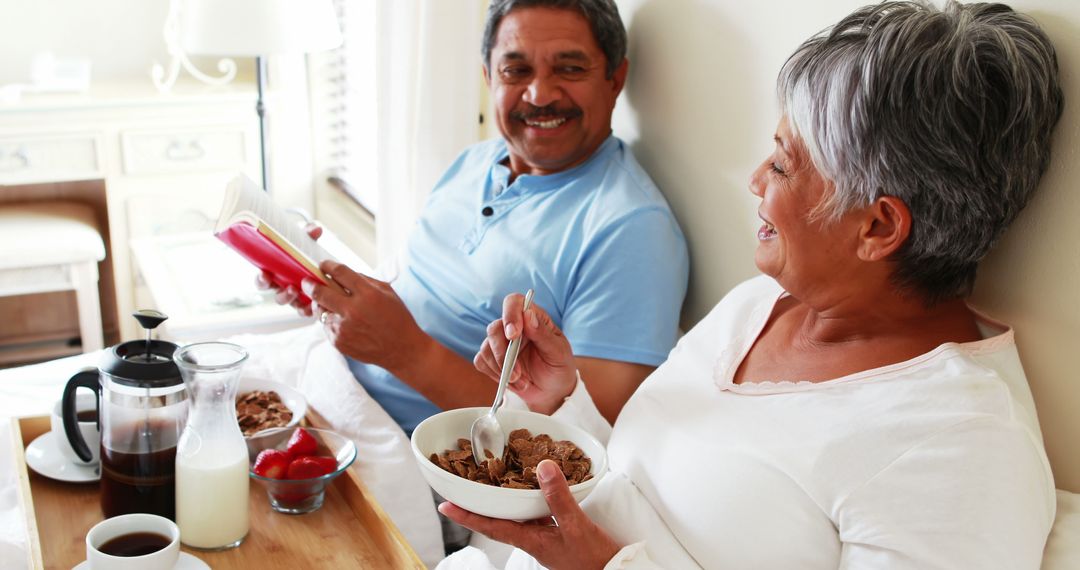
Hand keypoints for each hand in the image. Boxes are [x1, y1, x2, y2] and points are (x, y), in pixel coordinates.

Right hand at [255, 223, 323, 316]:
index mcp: (276, 274)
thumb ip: (307, 235)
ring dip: (300, 302)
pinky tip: (315, 305)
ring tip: (308, 295)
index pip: (262, 281)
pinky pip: (305, 311)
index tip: (264, 274)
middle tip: (291, 288)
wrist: (322, 266)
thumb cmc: (304, 254)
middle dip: (283, 295)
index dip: (261, 280)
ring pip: (293, 305)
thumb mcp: (304, 243)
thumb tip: (316, 229)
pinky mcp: (307, 304)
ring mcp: (295, 298)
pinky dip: (310, 309)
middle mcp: (283, 288)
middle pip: (277, 297)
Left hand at [302, 260, 430, 374]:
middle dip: (310, 284)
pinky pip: (326, 326)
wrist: (402, 350)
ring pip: (320, 311)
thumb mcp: (387, 292)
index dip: (328, 266)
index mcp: (367, 295)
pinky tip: (343, 322)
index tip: (323, 265)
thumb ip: (364, 280)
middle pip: (320, 292)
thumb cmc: (397, 318)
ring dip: (321, 304)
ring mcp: (343, 328)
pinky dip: (331, 321)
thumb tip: (341, 274)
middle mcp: (353, 311)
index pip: (340, 273)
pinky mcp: (338, 342)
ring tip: (329, 304)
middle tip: (307, 282)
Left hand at [439, 460, 620, 569]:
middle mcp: (531, 539)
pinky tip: (534, 488)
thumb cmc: (592, 559)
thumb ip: (559, 497)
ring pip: (516, 517)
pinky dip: (528, 500)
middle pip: (498, 520)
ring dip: (502, 501)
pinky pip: (535, 514)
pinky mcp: (556, 534)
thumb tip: (542, 467)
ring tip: (490, 482)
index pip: (491, 526)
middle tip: (462, 487)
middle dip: (479, 505)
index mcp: (529, 540)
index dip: (467, 516)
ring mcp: (543, 538)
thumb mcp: (576, 525)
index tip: (444, 506)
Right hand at [474, 295, 576, 414]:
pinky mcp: (492, 359)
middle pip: (494, 328)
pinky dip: (494, 374)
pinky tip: (511, 381)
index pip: (514, 303)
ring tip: (520, 381)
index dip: (510, 315)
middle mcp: (513, 327)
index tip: (513, 335)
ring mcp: (501, 343)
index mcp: (532, 318)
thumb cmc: (558, 367)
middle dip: (502, 353)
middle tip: (516, 373)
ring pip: (486, 347)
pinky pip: (481, 361)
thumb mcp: (558, 352)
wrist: (552, 390)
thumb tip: (528, 315)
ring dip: (501, 369)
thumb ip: (543, 334)